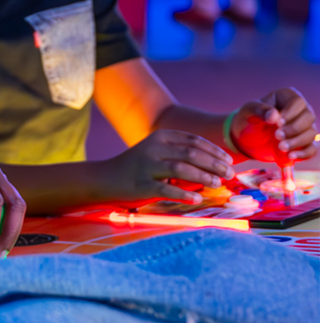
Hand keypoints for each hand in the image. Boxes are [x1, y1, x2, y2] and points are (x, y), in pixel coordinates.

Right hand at [109, 130, 233, 204]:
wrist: (105, 177)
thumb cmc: (138, 167)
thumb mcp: (157, 152)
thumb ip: (179, 154)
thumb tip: (214, 166)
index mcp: (160, 137)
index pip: (193, 140)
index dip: (214, 150)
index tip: (229, 161)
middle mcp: (153, 148)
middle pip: (191, 153)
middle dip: (214, 164)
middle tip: (229, 174)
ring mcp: (147, 166)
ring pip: (181, 169)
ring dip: (203, 177)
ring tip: (216, 184)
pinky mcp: (141, 184)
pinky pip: (166, 189)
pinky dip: (183, 194)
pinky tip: (196, 199)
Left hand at [230, 88, 317, 163]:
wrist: (248, 133)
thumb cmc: (250, 116)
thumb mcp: (249, 110)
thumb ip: (260, 110)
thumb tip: (274, 115)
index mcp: (288, 97)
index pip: (298, 102)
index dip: (290, 113)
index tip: (278, 123)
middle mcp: (301, 110)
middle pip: (308, 117)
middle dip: (293, 128)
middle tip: (277, 136)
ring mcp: (305, 127)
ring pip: (311, 134)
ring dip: (297, 142)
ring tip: (280, 147)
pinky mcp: (304, 143)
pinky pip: (311, 149)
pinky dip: (303, 154)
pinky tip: (290, 156)